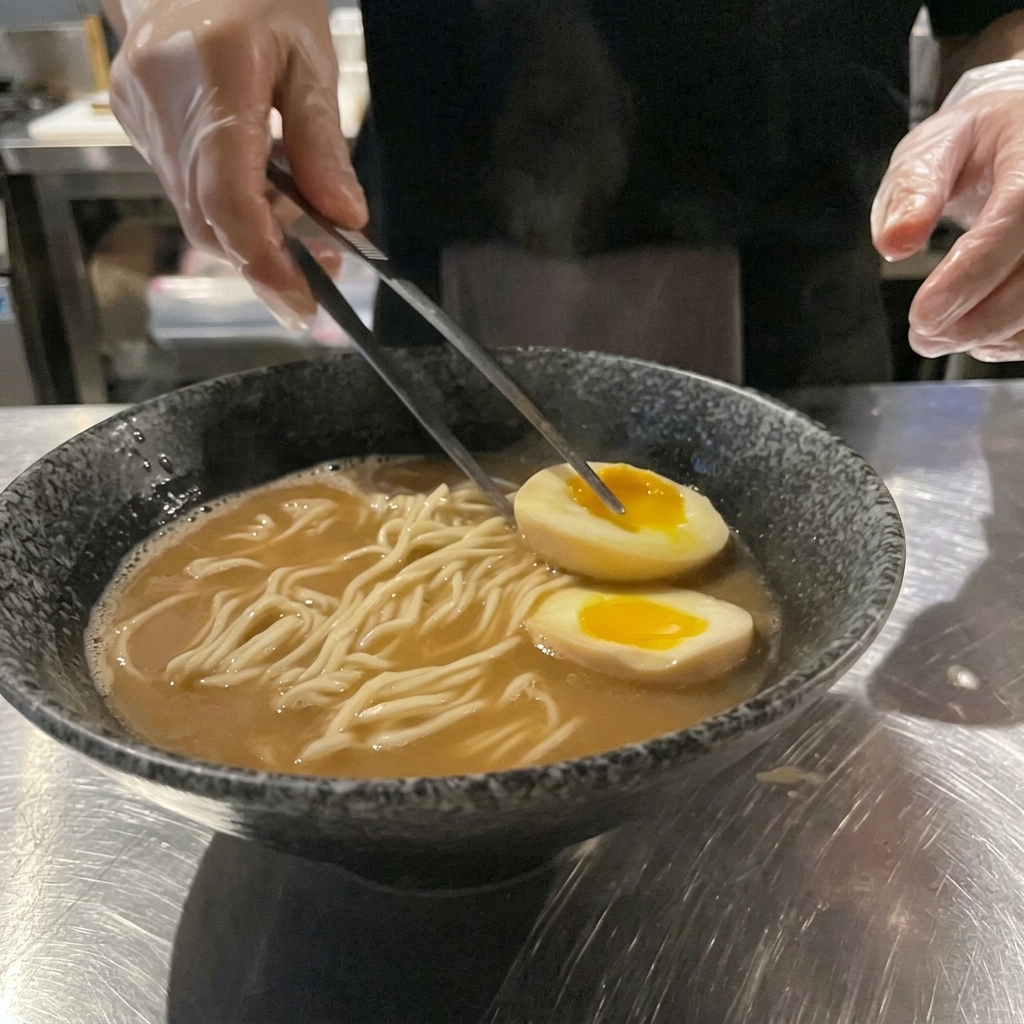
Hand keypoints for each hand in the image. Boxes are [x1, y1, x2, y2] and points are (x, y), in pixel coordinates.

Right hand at [107, 0, 367, 327]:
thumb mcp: (310, 57)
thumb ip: (323, 143)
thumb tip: (346, 218)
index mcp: (213, 75)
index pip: (228, 198)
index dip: (264, 262)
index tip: (301, 304)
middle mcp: (162, 102)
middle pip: (208, 219)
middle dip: (266, 256)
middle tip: (322, 268)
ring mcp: (138, 114)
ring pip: (195, 211)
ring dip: (251, 232)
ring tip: (303, 219)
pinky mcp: (133, 121)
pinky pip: (183, 187)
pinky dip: (228, 205)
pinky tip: (264, 187)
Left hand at [872, 60, 1023, 361]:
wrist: (1019, 139)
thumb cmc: (974, 145)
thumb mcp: (933, 149)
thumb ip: (913, 191)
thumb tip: (894, 242)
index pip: (1015, 218)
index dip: (971, 272)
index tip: (924, 313)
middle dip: (978, 318)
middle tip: (923, 337)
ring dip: (991, 334)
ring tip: (939, 336)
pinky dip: (1010, 338)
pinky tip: (976, 334)